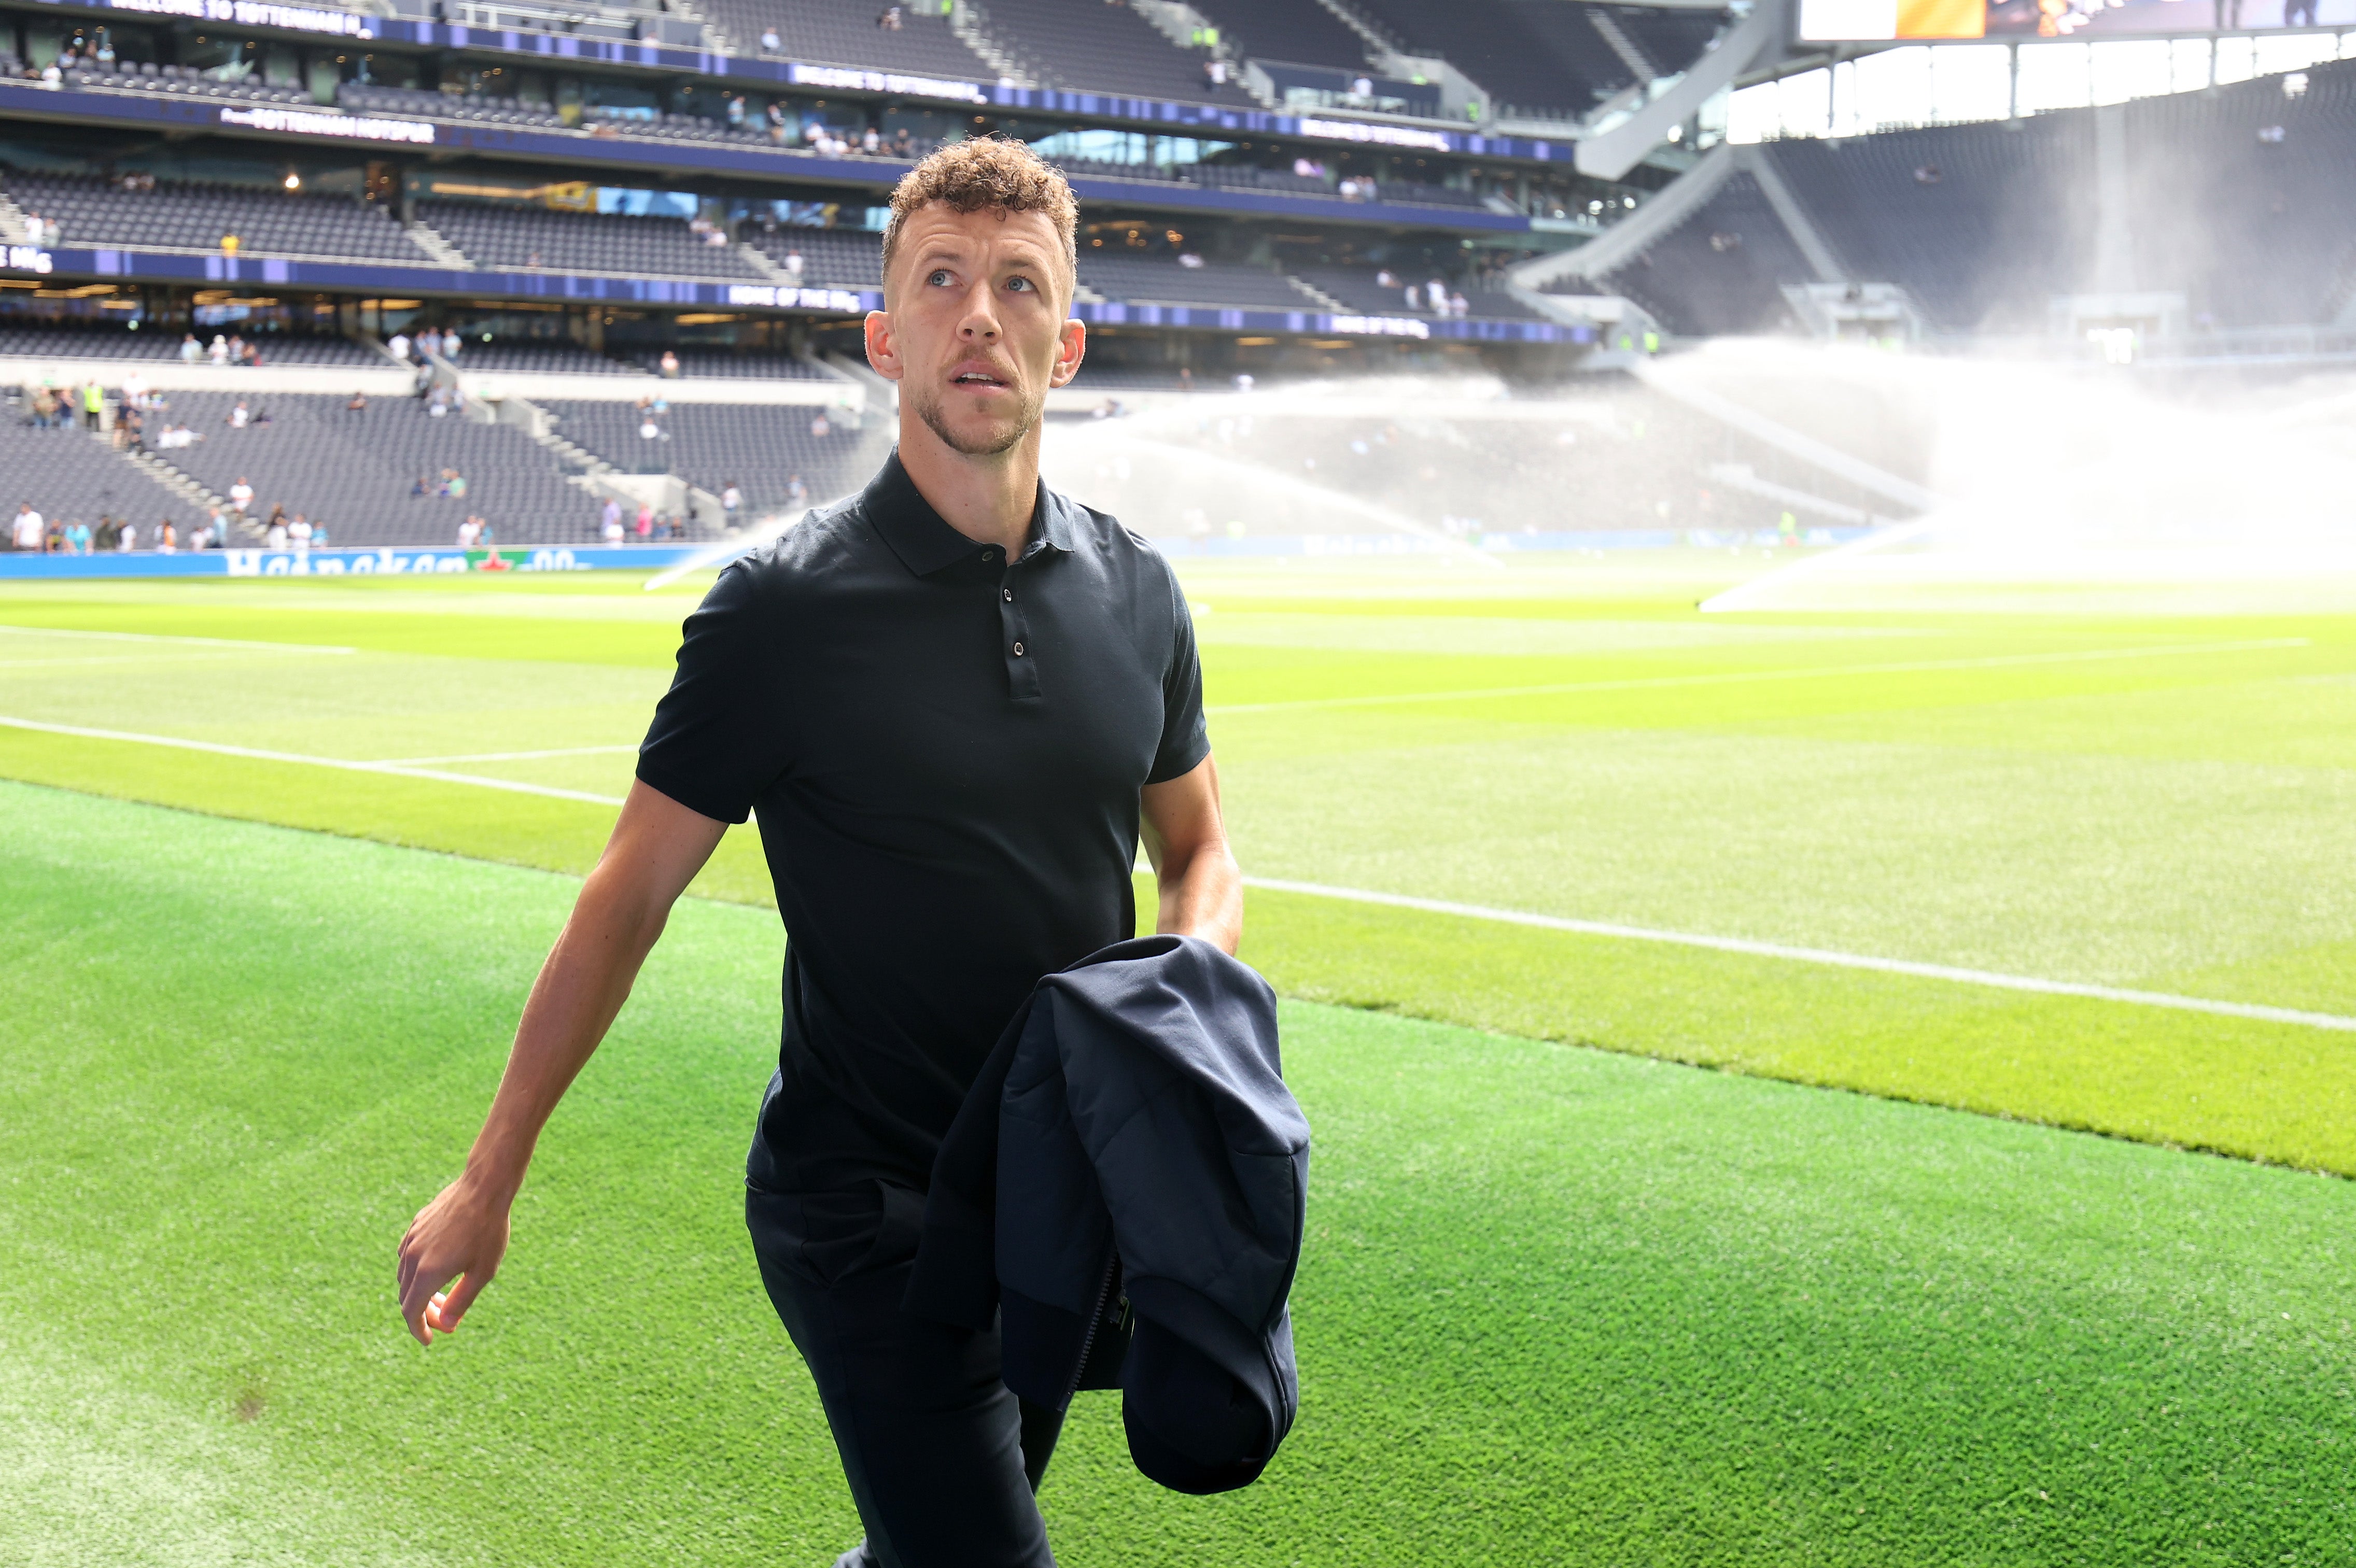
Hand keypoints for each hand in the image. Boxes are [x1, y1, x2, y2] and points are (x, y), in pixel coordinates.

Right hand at [396, 1173, 511, 1345]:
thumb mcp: (483, 1271)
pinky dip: (416, 1271)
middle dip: (424, 1313)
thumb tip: (446, 1323)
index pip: (411, 1312)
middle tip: (446, 1320)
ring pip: (405, 1277)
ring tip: (445, 1295)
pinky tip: (437, 1269)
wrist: (483, 1188)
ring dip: (420, 1292)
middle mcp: (412, 1258)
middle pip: (407, 1296)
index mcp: (427, 1273)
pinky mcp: (415, 1226)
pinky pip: (407, 1256)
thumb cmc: (488, 1231)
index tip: (429, 1340)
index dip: (418, 1330)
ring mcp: (411, 1240)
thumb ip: (462, 1300)